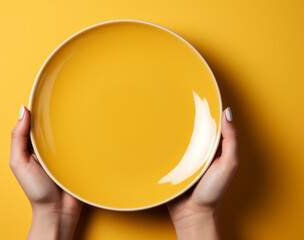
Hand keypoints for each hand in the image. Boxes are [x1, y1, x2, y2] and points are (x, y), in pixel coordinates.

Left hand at [10, 105, 81, 239]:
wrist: (59, 211)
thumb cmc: (37, 190)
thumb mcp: (19, 162)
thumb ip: (18, 138)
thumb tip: (23, 111)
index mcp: (33, 146)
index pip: (36, 122)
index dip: (40, 109)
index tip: (46, 94)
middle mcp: (49, 147)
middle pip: (54, 124)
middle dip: (58, 113)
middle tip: (66, 99)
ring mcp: (65, 152)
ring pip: (69, 131)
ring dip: (74, 123)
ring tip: (80, 110)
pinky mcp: (79, 158)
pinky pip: (81, 143)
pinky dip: (84, 136)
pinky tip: (89, 128)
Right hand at [167, 107, 237, 239]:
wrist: (191, 213)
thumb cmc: (212, 191)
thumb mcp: (228, 164)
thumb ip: (230, 140)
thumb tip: (228, 113)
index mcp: (213, 148)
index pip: (211, 124)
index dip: (207, 110)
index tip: (200, 95)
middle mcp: (198, 150)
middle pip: (193, 128)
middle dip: (187, 115)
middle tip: (178, 98)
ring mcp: (183, 156)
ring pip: (177, 136)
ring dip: (171, 127)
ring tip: (163, 111)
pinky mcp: (170, 163)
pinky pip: (166, 148)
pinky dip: (162, 141)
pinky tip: (156, 132)